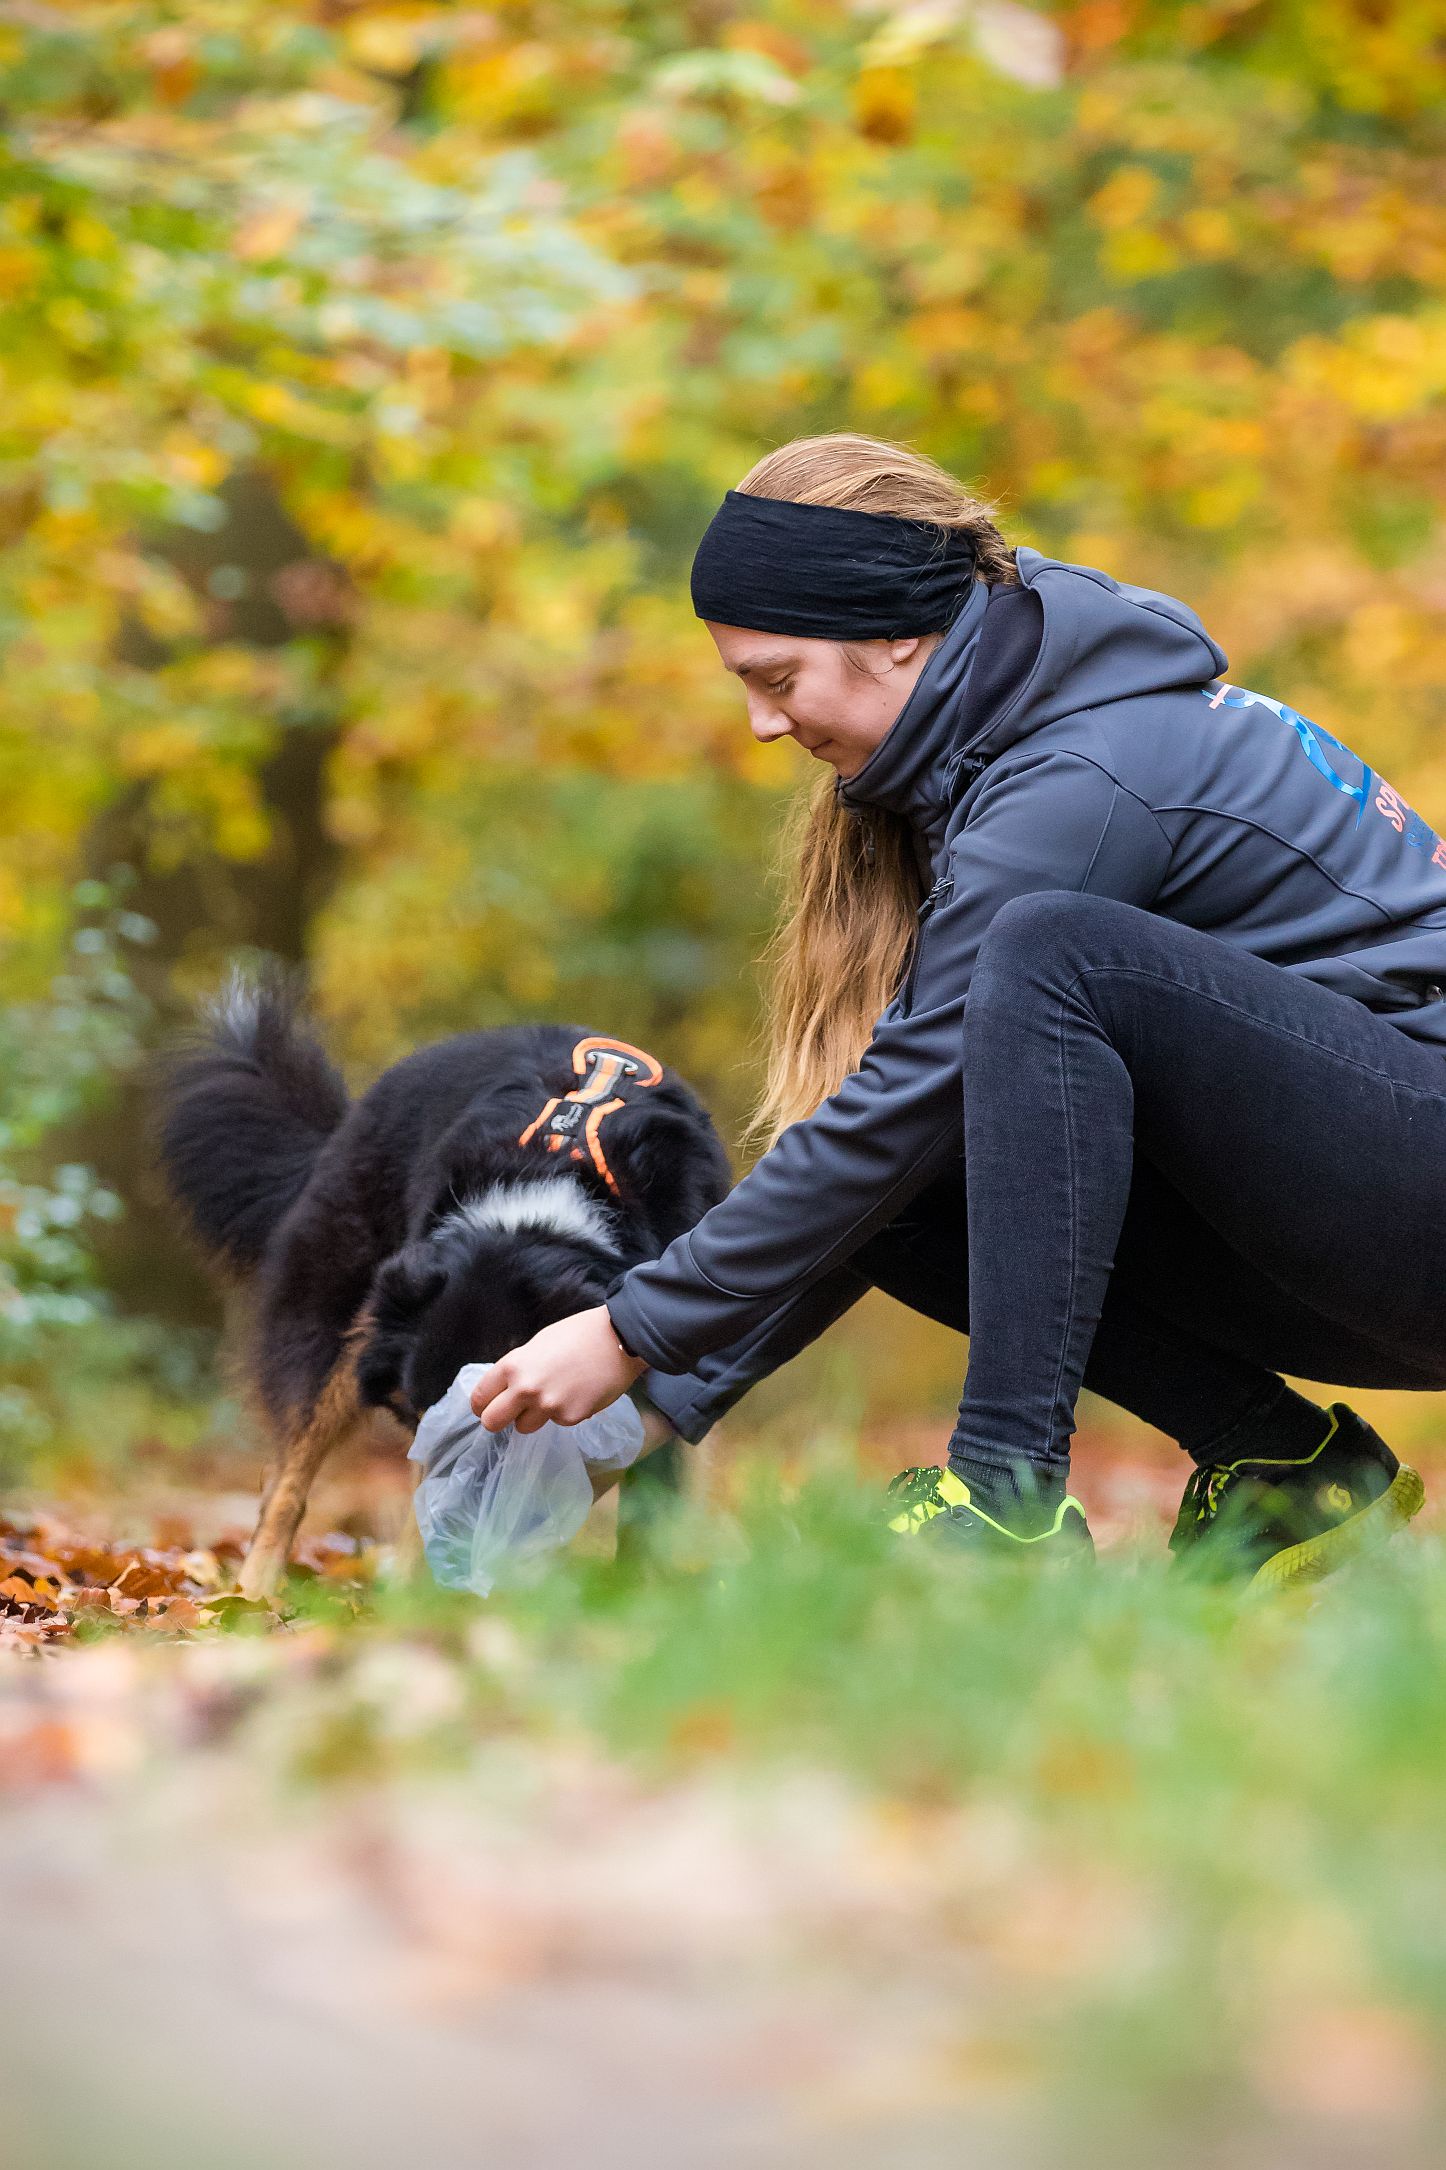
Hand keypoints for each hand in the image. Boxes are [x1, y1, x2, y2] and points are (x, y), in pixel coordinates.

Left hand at [469, 1306, 645, 1433]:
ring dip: (532, 1417)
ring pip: (525, 1427)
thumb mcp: (538, 1344)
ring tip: (552, 1396)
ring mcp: (549, 1407)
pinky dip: (563, 1412)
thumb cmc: (578, 1333)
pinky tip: (578, 1393)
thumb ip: (520, 1368)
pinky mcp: (571, 1418)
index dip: (482, 1403)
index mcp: (513, 1366)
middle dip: (497, 1420)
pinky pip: (557, 1421)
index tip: (486, 1405)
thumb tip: (509, 1388)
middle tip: (508, 1413)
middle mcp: (526, 1390)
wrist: (620, 1339)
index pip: (480, 1397)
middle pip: (492, 1422)